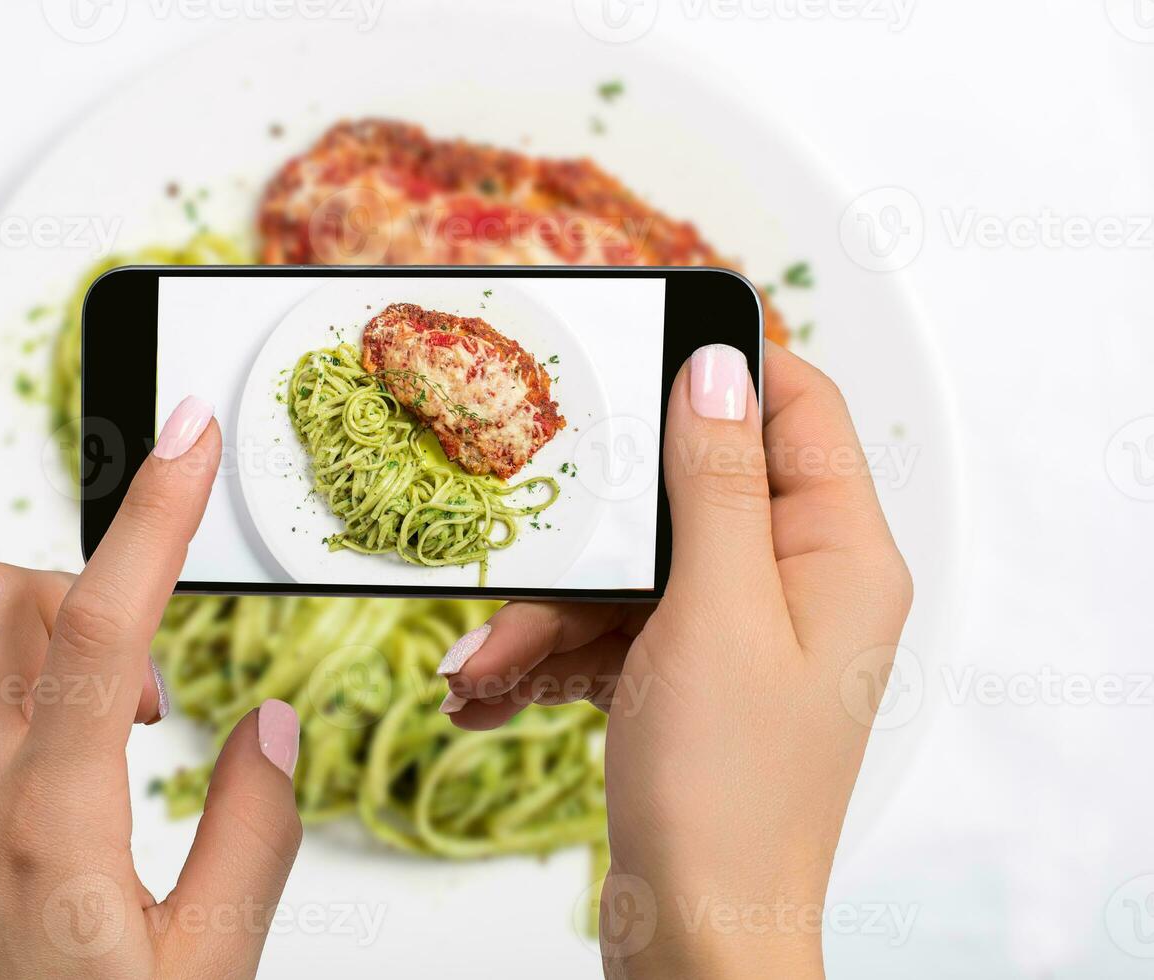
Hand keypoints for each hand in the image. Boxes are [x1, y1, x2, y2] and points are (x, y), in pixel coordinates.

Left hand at [0, 397, 304, 979]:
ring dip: (35, 681)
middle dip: (83, 605)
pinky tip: (10, 834)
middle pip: (4, 598)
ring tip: (79, 783)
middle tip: (136, 698)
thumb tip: (265, 726)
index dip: (156, 512)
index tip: (189, 438)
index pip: (109, 623)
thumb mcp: (208, 971)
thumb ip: (252, 831)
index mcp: (49, 830)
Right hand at [437, 342, 912, 977]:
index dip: (723, 369)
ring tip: (476, 669)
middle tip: (522, 530)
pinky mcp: (681, 683)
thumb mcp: (715, 613)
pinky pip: (607, 637)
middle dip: (591, 533)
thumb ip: (717, 483)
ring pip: (629, 575)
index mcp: (839, 555)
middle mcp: (794, 586)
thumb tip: (719, 366)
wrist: (693, 939)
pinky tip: (484, 694)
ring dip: (544, 617)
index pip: (799, 410)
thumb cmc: (725, 790)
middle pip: (686, 497)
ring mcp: (735, 638)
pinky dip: (545, 659)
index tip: (634, 344)